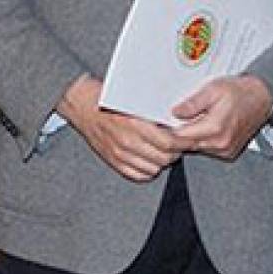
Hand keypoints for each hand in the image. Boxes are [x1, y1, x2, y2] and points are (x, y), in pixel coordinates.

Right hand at [58, 75, 182, 181]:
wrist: (83, 106)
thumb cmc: (109, 99)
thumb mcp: (134, 99)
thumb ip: (155, 110)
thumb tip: (179, 118)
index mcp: (134, 123)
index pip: (168, 142)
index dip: (183, 143)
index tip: (188, 139)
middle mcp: (127, 141)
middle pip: (163, 158)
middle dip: (176, 153)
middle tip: (180, 146)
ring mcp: (119, 154)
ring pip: (153, 168)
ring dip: (163, 161)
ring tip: (166, 152)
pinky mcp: (113, 162)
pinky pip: (138, 174)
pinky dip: (148, 170)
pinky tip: (151, 159)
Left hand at [169, 75, 272, 160]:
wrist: (262, 98)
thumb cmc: (239, 91)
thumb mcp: (213, 89)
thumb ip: (193, 103)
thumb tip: (175, 112)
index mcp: (214, 128)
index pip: (179, 138)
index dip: (166, 131)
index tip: (159, 123)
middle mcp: (219, 143)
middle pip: (184, 146)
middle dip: (175, 135)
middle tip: (169, 120)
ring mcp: (224, 150)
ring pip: (194, 148)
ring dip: (188, 137)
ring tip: (189, 120)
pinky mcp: (227, 153)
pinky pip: (205, 149)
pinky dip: (200, 140)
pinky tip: (202, 126)